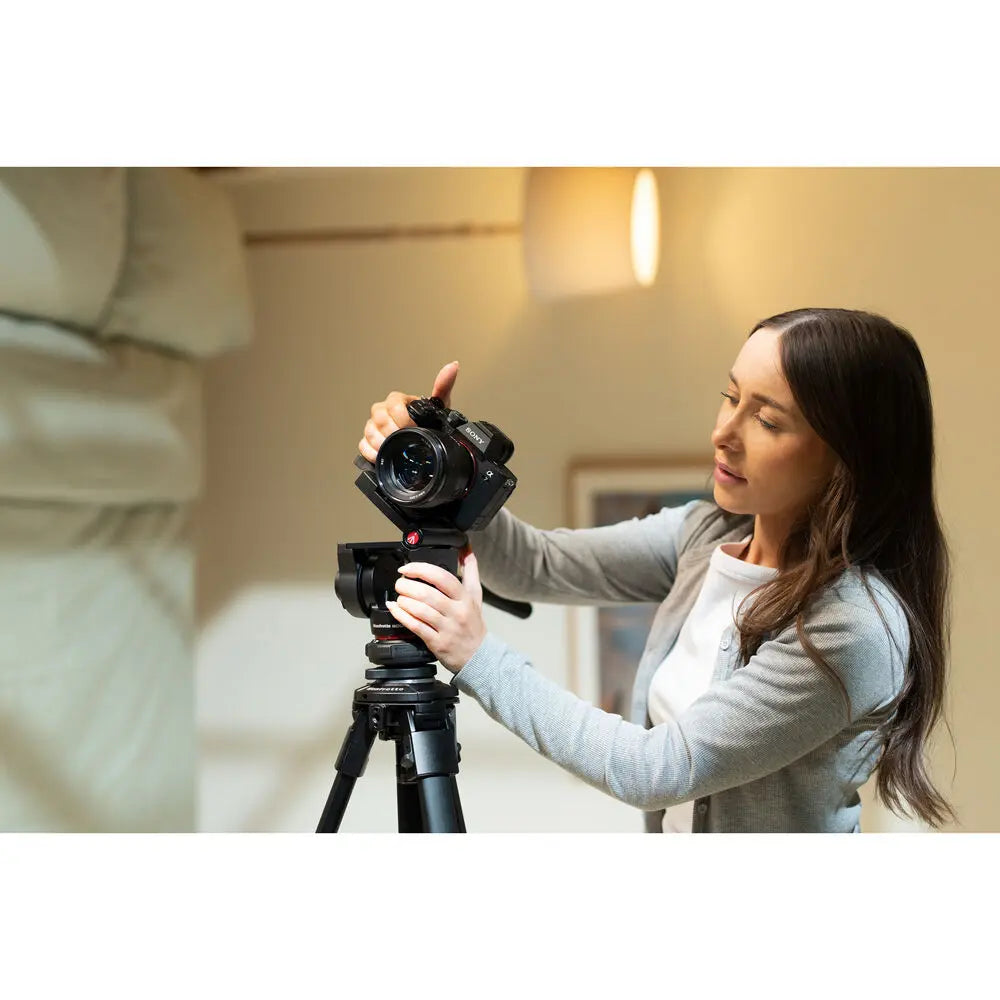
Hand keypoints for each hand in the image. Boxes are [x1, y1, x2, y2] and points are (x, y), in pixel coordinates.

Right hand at [359, 361, 460, 461]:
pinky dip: (372, 453)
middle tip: (404, 440)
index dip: (403, 418)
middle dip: (392, 432)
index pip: (393, 405)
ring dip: (382, 443)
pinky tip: (382, 455)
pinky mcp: (368, 440)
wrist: (422, 436)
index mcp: (397, 401)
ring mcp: (373, 425)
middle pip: (379, 419)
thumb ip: (443, 386)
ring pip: (370, 432)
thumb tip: (453, 366)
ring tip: (395, 449)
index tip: (414, 427)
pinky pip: (363, 445)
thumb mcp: (438, 404)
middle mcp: (382, 411)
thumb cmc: (427, 420)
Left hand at [386, 549, 485, 673]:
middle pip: (428, 594)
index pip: (443, 578)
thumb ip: (471, 570)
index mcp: (465, 598)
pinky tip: (395, 609)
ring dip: (404, 601)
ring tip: (399, 596)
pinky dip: (402, 616)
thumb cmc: (473, 624)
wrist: (478, 656)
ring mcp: (447, 629)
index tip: (407, 568)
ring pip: (420, 610)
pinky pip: (416, 627)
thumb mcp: (475, 596)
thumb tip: (466, 549)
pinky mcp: (437, 643)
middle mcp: (457, 612)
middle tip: (399, 583)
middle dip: (407, 586)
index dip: (421, 570)